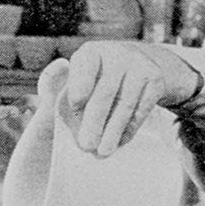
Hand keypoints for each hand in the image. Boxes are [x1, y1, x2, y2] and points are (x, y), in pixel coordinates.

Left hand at [42, 41, 198, 157]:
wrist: (133, 65)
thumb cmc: (92, 78)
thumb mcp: (73, 75)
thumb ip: (54, 85)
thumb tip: (49, 94)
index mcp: (90, 53)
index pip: (85, 67)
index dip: (80, 84)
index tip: (75, 104)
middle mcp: (116, 54)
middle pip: (105, 91)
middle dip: (95, 121)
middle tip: (86, 145)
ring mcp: (138, 65)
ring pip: (124, 103)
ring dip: (112, 131)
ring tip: (102, 152)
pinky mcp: (155, 79)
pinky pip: (141, 109)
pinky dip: (129, 128)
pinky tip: (119, 142)